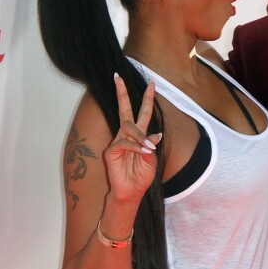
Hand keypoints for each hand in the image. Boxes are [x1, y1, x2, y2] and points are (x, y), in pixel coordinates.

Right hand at [104, 75, 161, 203]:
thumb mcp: (152, 159)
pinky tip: (144, 152)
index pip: (142, 112)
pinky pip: (125, 142)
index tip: (152, 82)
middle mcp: (126, 134)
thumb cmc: (141, 176)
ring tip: (149, 149)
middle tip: (118, 76)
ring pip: (128, 128)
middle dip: (121, 93)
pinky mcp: (111, 151)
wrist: (131, 192)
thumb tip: (156, 133)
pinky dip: (136, 146)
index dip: (147, 98)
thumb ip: (152, 145)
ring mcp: (117, 141)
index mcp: (138, 134)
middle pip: (124, 109)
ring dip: (141, 137)